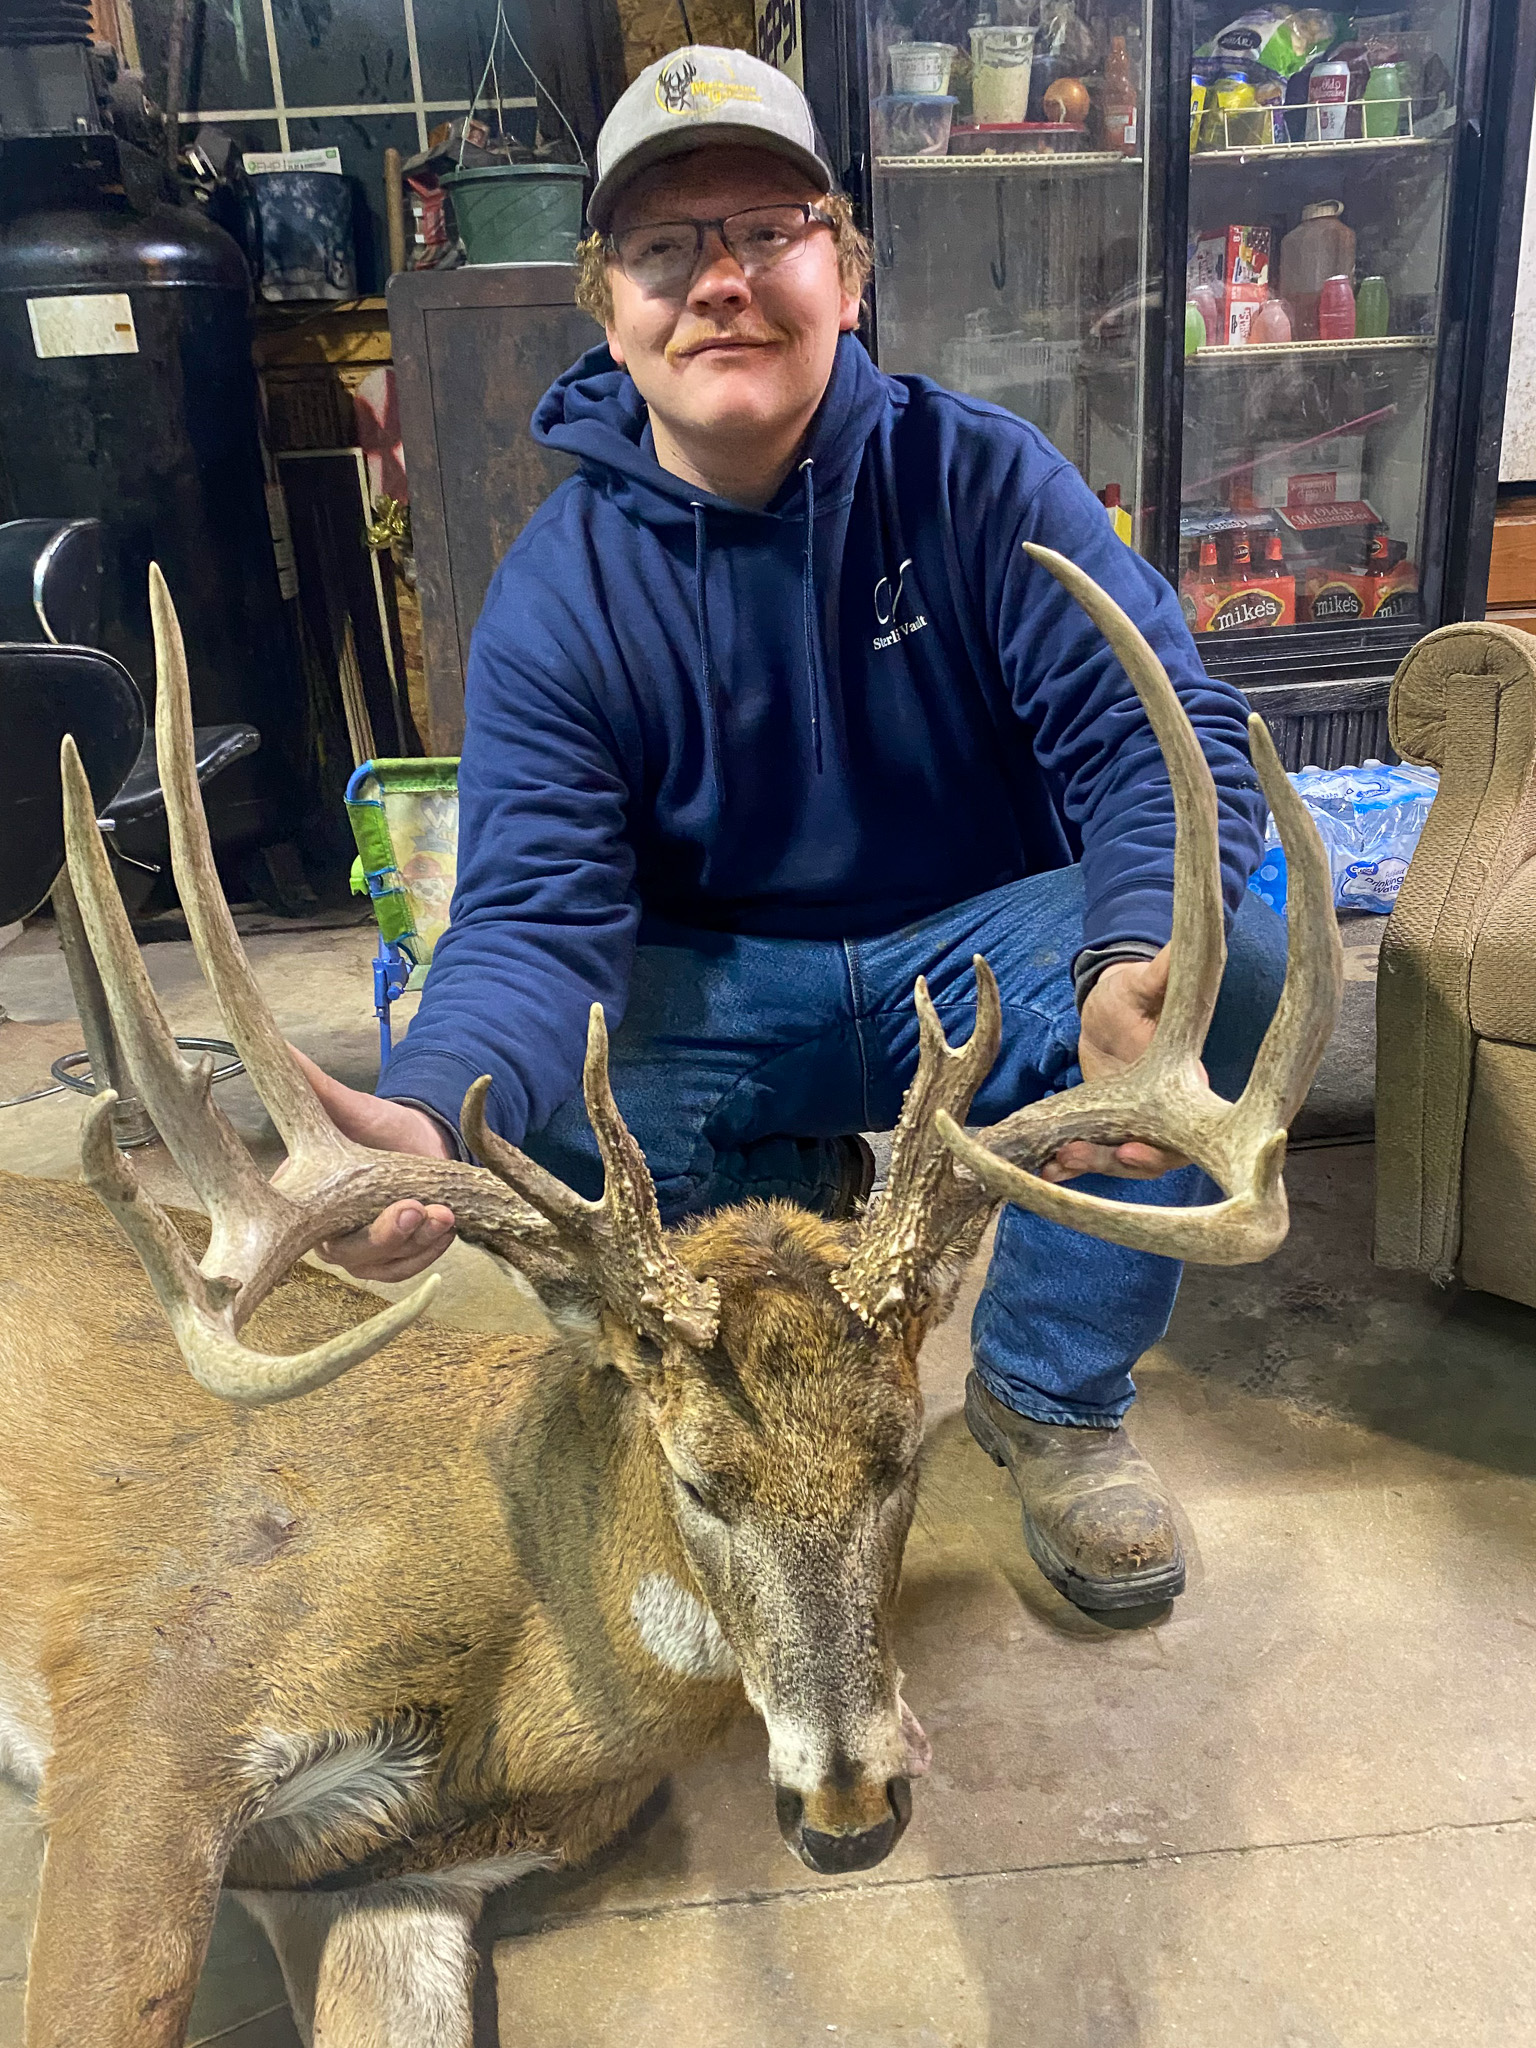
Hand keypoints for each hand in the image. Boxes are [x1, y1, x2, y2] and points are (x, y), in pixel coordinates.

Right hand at [288, 1046, 458, 1280]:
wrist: (420, 1142)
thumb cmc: (377, 1127)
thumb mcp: (348, 1106)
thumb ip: (311, 1085)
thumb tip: (278, 1046)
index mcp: (302, 1200)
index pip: (297, 1226)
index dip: (321, 1225)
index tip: (355, 1201)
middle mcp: (323, 1233)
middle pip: (346, 1252)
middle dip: (384, 1235)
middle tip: (413, 1209)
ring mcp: (358, 1253)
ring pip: (381, 1264)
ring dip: (415, 1243)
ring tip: (443, 1215)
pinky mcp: (390, 1261)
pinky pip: (405, 1269)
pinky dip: (428, 1253)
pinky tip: (446, 1229)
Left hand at [1042, 946, 1196, 1184]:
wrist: (1112, 1006)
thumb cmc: (1134, 992)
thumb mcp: (1146, 983)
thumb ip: (1168, 971)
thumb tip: (1200, 933)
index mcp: (1182, 1085)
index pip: (1184, 1134)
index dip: (1160, 1150)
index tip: (1129, 1149)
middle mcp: (1164, 1114)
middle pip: (1149, 1158)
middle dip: (1114, 1165)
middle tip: (1074, 1153)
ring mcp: (1134, 1124)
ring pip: (1118, 1161)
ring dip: (1087, 1166)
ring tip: (1051, 1161)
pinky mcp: (1107, 1126)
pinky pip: (1093, 1154)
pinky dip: (1070, 1167)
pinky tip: (1042, 1171)